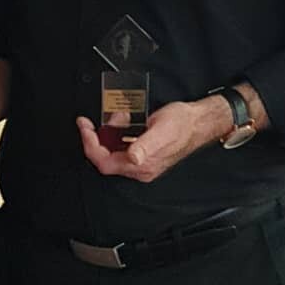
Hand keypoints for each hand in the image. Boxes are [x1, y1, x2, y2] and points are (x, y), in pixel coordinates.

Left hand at [76, 97, 226, 182]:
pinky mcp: (143, 153)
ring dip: (108, 133)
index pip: (104, 162)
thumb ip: (145, 145)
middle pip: (104, 158)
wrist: (199, 121)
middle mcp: (140, 167)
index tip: (85, 127)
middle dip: (97, 137)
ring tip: (116, 118)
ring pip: (112, 150)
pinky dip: (117, 132)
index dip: (90, 145)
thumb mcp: (161, 130)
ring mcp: (141, 160)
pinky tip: (123, 121)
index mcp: (142, 165)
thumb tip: (133, 157)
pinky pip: (121, 145)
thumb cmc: (183, 124)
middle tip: (92, 122)